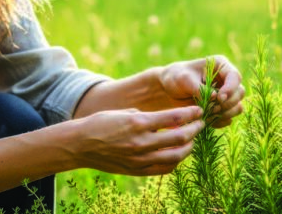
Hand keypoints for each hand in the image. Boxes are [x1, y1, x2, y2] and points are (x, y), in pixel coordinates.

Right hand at [68, 106, 203, 175]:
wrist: (81, 145)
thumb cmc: (102, 123)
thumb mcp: (126, 113)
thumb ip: (149, 118)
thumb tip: (171, 120)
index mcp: (138, 123)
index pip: (174, 118)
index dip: (190, 113)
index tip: (199, 110)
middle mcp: (141, 142)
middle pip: (180, 138)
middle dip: (195, 129)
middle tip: (200, 124)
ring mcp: (140, 159)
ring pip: (176, 156)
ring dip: (189, 147)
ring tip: (192, 139)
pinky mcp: (137, 171)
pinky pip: (164, 168)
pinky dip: (175, 160)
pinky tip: (177, 153)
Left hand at [157, 55, 244, 127]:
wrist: (169, 91)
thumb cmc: (176, 78)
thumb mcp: (184, 79)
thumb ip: (199, 87)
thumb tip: (215, 97)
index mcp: (221, 66)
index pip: (235, 76)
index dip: (230, 88)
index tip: (219, 98)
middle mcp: (227, 80)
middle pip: (240, 93)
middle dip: (227, 103)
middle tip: (211, 108)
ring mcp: (226, 96)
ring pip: (237, 107)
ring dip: (224, 113)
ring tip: (207, 114)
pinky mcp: (222, 109)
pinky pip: (228, 119)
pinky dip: (219, 121)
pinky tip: (205, 119)